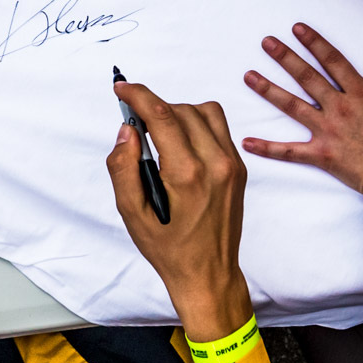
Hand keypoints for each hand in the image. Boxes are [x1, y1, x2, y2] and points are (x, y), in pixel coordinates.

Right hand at [107, 82, 252, 349]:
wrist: (210, 274)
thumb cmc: (170, 250)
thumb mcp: (133, 215)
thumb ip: (124, 168)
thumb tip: (127, 130)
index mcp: (188, 175)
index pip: (163, 116)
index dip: (139, 95)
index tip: (122, 88)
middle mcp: (216, 164)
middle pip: (183, 110)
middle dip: (155, 107)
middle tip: (135, 122)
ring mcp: (232, 165)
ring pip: (206, 112)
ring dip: (179, 112)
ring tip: (159, 132)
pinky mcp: (239, 169)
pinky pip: (220, 129)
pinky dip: (197, 125)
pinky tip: (180, 144)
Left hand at [243, 23, 362, 192]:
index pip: (334, 60)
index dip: (315, 42)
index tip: (297, 28)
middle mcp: (340, 108)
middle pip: (307, 77)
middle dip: (285, 57)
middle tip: (266, 42)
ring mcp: (328, 132)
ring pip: (293, 106)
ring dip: (269, 90)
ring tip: (248, 76)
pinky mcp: (322, 156)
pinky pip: (290, 152)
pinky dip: (268, 148)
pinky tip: (247, 142)